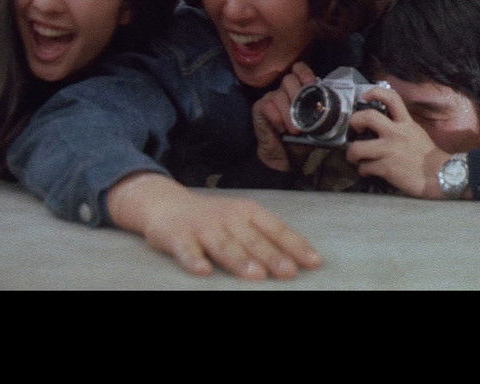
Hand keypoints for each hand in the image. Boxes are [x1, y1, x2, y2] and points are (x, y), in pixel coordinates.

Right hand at [106, 172, 320, 278]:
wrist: (165, 203)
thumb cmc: (213, 217)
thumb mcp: (241, 219)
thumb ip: (265, 237)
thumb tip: (297, 260)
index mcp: (248, 212)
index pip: (277, 229)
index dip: (296, 246)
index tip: (314, 262)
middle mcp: (229, 218)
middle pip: (254, 240)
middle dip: (272, 256)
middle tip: (289, 272)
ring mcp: (203, 227)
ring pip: (225, 246)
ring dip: (240, 261)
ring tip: (256, 275)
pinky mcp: (178, 237)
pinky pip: (187, 251)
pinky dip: (195, 261)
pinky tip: (204, 272)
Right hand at [252, 61, 318, 171]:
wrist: (284, 157)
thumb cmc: (301, 139)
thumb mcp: (315, 125)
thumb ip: (321, 113)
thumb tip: (333, 108)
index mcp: (299, 90)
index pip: (299, 68)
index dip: (304, 73)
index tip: (312, 83)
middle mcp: (284, 90)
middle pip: (289, 79)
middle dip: (298, 95)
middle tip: (303, 115)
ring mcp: (270, 97)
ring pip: (279, 94)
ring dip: (289, 113)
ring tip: (295, 130)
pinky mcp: (259, 108)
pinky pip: (268, 106)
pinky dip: (277, 118)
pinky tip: (281, 129)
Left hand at [344, 87, 451, 198]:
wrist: (441, 175)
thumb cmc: (429, 156)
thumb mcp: (417, 133)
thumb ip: (401, 128)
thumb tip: (383, 129)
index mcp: (406, 123)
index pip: (392, 98)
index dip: (374, 92)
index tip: (364, 96)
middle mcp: (396, 133)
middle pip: (367, 117)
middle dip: (354, 122)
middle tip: (356, 130)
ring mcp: (390, 150)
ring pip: (357, 148)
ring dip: (352, 154)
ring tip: (355, 158)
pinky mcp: (386, 168)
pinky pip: (365, 168)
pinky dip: (363, 170)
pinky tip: (368, 172)